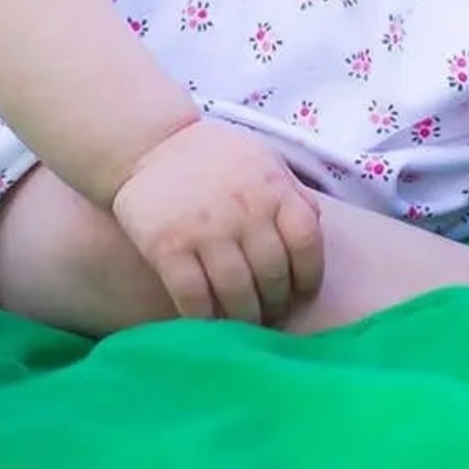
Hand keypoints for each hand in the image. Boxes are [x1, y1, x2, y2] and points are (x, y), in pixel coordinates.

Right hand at [111, 117, 324, 324]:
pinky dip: (205, 318)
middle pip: (273, 274)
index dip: (309, 275)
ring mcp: (206, 229)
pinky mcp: (168, 247)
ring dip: (244, 318)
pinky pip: (193, 297)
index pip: (306, 241)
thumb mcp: (264, 160)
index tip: (303, 293)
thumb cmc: (218, 156)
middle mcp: (245, 208)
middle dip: (276, 304)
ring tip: (244, 326)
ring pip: (236, 292)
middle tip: (271, 317)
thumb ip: (291, 192)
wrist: (152, 143)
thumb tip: (315, 227)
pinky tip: (209, 322)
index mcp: (273, 186)